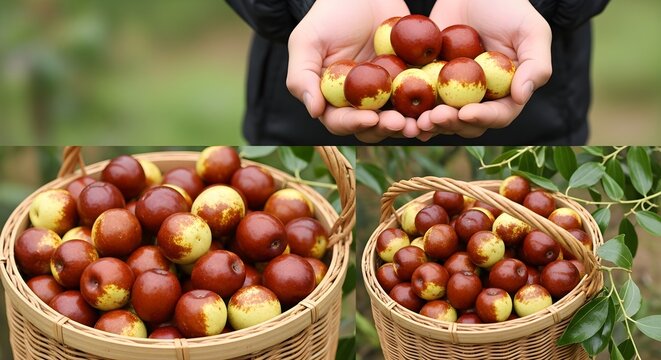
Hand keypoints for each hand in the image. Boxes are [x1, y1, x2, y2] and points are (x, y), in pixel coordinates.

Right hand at [286, 0, 419, 142]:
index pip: (341, 121)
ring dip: (411, 124)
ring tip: (422, 122)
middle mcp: (361, 103)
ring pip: (400, 117)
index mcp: (334, 100)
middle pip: (373, 127)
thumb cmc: (328, 15)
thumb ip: (302, 76)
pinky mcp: (412, 80)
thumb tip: (314, 111)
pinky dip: (431, 105)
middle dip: (386, 128)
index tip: (369, 119)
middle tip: (400, 124)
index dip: (354, 124)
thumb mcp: (306, 41)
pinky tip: (440, 107)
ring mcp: (388, 93)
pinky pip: (423, 97)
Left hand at [418, 0, 551, 139]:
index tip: (467, 113)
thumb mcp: (531, 31)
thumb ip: (536, 65)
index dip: (483, 118)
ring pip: (440, 118)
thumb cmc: (508, 7)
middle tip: (435, 118)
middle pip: (466, 124)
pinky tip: (401, 114)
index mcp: (506, 93)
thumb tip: (521, 97)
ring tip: (418, 122)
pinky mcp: (427, 81)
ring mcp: (451, 92)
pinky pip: (418, 100)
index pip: (498, 115)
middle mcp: (479, 99)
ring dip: (429, 124)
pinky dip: (410, 111)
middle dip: (451, 124)